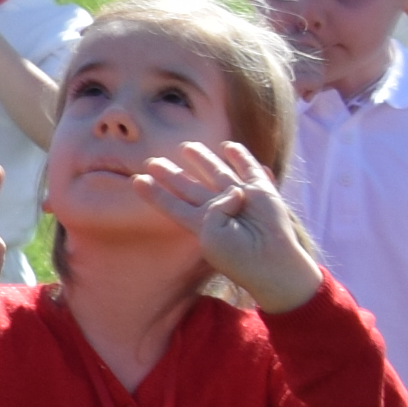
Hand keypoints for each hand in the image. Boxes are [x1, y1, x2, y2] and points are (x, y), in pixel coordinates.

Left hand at [136, 140, 324, 307]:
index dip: (154, 193)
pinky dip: (240, 157)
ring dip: (201, 160)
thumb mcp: (211, 234)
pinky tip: (229, 146)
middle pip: (188, 186)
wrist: (270, 260)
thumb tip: (235, 191)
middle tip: (152, 161)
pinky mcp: (261, 191)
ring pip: (215, 172)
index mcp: (199, 225)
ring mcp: (238, 199)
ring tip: (186, 146)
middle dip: (171, 174)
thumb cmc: (237, 254)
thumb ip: (213, 209)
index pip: (171, 205)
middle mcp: (216, 210)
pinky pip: (247, 168)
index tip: (137, 181)